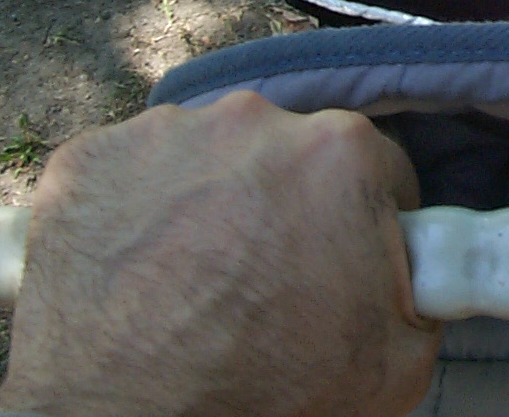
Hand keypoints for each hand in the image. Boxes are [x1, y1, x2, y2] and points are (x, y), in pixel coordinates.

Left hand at [0, 92, 440, 416]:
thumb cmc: (266, 395)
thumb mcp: (399, 359)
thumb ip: (420, 282)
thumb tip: (414, 259)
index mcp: (341, 151)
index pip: (376, 171)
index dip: (364, 222)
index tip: (340, 263)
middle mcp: (253, 119)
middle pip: (288, 152)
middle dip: (285, 203)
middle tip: (265, 279)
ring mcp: (161, 134)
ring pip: (207, 155)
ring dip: (209, 200)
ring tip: (193, 278)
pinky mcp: (89, 158)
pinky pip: (130, 172)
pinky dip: (136, 210)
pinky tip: (139, 270)